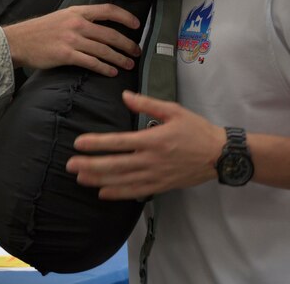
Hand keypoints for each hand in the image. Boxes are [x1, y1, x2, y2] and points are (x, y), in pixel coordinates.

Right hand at [2, 4, 140, 76]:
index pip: (108, 10)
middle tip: (137, 51)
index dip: (126, 17)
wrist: (18, 41)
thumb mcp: (62, 17)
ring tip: (128, 64)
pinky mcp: (66, 55)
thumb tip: (100, 26)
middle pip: (110, 33)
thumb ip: (80, 19)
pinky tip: (111, 72)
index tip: (137, 25)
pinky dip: (104, 68)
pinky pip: (91, 62)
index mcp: (77, 12)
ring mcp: (72, 39)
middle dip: (127, 44)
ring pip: (103, 50)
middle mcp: (76, 24)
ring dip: (119, 58)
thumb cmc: (40, 31)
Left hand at [66, 91, 224, 198]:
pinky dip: (118, 193)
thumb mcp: (173, 110)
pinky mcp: (161, 186)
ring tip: (80, 178)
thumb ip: (147, 104)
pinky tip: (103, 193)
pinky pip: (135, 192)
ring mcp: (155, 176)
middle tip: (70, 165)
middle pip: (115, 165)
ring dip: (99, 180)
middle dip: (90, 165)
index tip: (78, 143)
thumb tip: (124, 96)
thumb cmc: (196, 129)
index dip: (97, 144)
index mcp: (153, 139)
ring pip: (122, 181)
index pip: (118, 143)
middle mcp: (151, 160)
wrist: (219, 155)